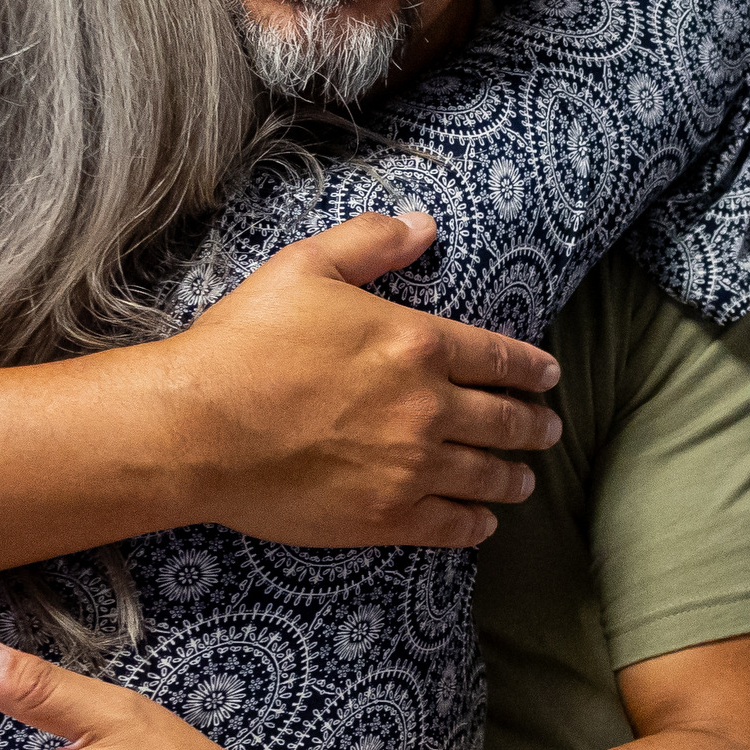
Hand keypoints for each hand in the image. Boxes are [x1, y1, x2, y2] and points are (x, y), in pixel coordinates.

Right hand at [160, 211, 562, 547]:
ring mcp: (411, 468)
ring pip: (486, 475)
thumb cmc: (245, 343)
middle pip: (504, 420)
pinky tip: (484, 522)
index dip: (531, 369)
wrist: (199, 427)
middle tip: (548, 429)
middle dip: (533, 425)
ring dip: (513, 477)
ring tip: (524, 479)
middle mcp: (428, 408)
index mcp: (416, 344)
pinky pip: (451, 525)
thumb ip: (371, 243)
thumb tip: (423, 224)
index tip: (549, 376)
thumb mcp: (306, 267)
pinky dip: (476, 523)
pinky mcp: (386, 517)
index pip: (497, 358)